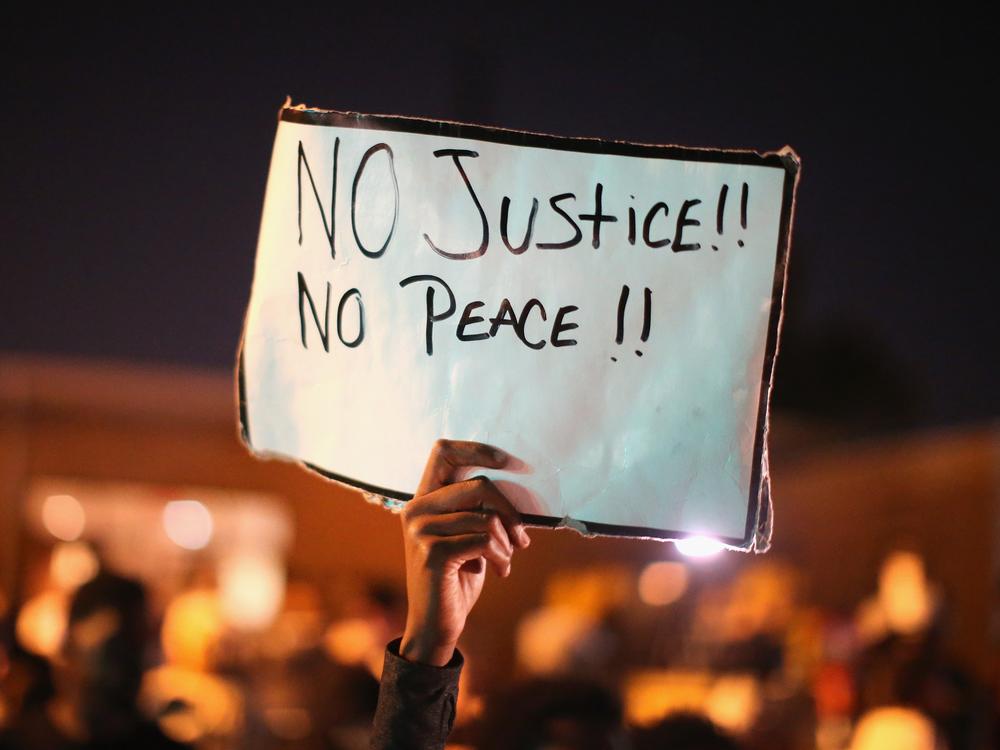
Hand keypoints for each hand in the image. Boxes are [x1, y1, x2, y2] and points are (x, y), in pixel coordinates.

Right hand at [398, 439, 530, 665]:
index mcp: (423, 499)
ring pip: (486, 516)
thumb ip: (477, 508)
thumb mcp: (467, 535)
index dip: (478, 449)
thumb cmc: (458, 577)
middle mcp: (416, 509)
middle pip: (478, 485)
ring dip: (506, 543)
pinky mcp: (433, 552)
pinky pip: (485, 540)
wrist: (437, 626)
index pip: (444, 451)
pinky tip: (499, 572)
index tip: (509, 461)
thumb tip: (517, 481)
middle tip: (521, 538)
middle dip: (509, 511)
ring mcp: (420, 530)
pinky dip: (501, 557)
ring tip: (504, 561)